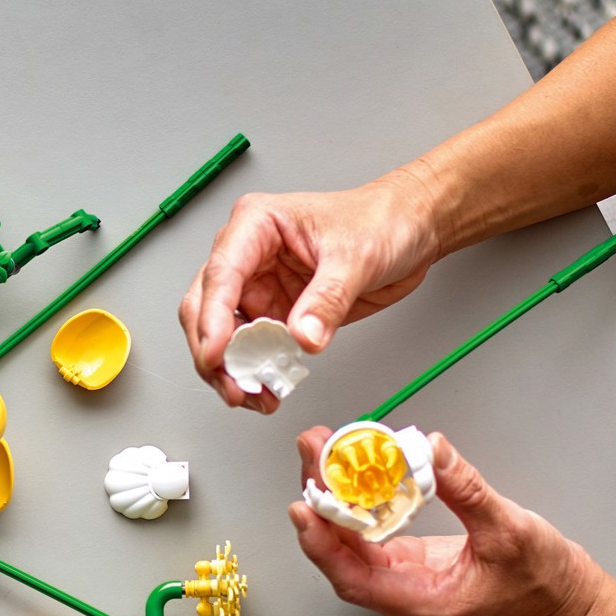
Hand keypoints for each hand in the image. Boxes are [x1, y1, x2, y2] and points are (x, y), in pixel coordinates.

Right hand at [179, 171, 441, 410]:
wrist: (409, 229)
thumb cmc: (381, 221)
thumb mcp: (356, 258)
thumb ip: (326, 300)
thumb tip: (301, 338)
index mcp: (256, 225)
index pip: (221, 274)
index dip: (213, 319)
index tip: (216, 355)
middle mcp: (248, 255)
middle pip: (206, 307)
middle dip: (213, 352)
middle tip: (234, 385)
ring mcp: (258, 285)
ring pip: (222, 334)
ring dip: (231, 369)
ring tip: (252, 395)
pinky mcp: (274, 311)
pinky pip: (252, 348)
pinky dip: (254, 371)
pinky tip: (266, 389)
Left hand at [288, 428, 598, 615]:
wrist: (566, 603)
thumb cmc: (543, 580)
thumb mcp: (509, 528)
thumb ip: (465, 490)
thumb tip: (428, 448)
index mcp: (422, 604)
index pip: (352, 579)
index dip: (321, 544)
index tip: (303, 506)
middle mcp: (402, 598)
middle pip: (342, 553)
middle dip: (322, 501)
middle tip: (313, 450)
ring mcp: (401, 581)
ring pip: (351, 540)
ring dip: (335, 495)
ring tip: (323, 448)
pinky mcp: (406, 564)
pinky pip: (369, 533)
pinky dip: (358, 501)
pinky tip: (349, 468)